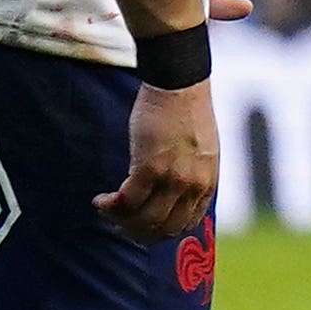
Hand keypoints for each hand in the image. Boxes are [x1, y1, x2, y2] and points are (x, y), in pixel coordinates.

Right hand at [100, 0, 249, 239]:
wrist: (180, 76)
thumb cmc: (185, 104)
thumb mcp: (198, 139)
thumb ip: (194, 159)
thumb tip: (189, 174)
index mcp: (210, 177)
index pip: (189, 223)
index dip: (162, 230)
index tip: (140, 225)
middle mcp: (196, 182)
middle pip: (166, 229)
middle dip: (138, 233)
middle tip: (117, 223)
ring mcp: (175, 177)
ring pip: (144, 220)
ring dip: (120, 222)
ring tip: (107, 210)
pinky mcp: (151, 168)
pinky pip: (127, 203)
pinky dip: (111, 208)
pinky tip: (101, 201)